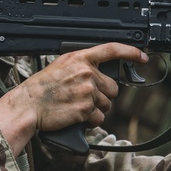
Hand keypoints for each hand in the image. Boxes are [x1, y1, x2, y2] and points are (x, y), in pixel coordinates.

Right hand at [0, 43, 147, 154]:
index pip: (111, 49)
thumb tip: (100, 73)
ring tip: (76, 106)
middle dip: (103, 95)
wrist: (28, 105)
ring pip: (107, 104)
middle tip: (85, 97)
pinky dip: (90, 121)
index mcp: (80, 58)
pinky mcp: (86, 109)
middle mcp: (86, 72)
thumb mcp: (61, 66)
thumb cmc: (41, 88)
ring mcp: (87, 91)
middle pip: (113, 87)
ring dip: (96, 109)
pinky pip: (99, 118)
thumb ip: (82, 66)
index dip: (130, 52)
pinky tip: (76, 116)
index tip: (142, 57)